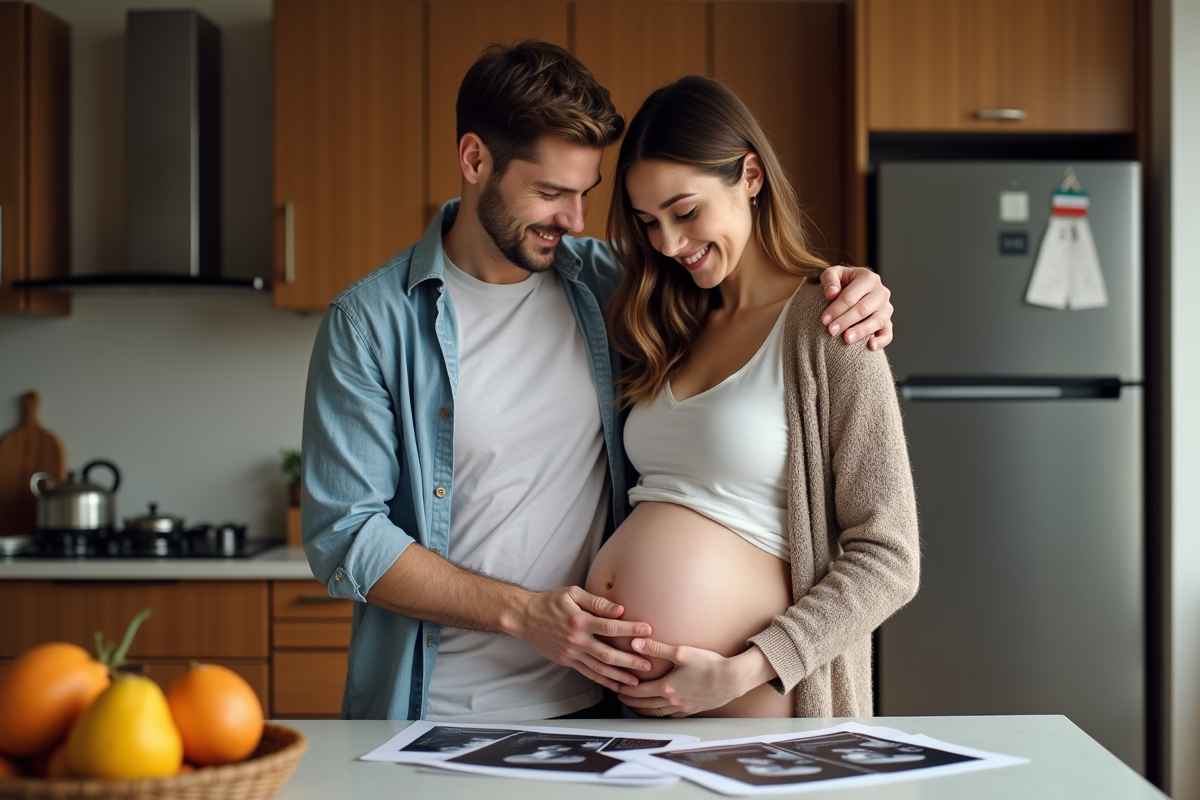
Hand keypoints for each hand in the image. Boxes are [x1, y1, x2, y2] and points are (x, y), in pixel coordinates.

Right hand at [510, 586, 654, 692]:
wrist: (525, 617)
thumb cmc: (550, 602)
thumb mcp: (572, 593)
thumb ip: (596, 602)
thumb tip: (619, 610)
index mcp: (580, 621)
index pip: (610, 627)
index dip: (630, 629)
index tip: (647, 630)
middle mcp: (577, 640)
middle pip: (608, 654)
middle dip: (630, 660)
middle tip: (649, 665)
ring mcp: (572, 653)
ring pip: (599, 668)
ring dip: (619, 676)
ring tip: (637, 682)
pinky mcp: (568, 661)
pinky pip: (588, 674)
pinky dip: (603, 681)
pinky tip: (616, 685)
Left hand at [614, 639, 772, 716]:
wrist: (732, 680)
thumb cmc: (708, 664)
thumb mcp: (681, 652)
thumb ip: (657, 648)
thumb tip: (635, 643)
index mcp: (666, 688)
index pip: (639, 692)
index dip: (626, 690)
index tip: (617, 689)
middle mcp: (672, 701)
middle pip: (646, 705)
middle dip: (631, 702)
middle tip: (621, 698)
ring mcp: (683, 708)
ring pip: (657, 713)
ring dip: (644, 710)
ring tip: (636, 706)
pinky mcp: (694, 710)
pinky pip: (671, 716)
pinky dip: (660, 714)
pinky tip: (661, 710)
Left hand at [819, 266, 893, 349]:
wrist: (852, 291)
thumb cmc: (841, 283)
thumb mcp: (833, 274)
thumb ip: (829, 279)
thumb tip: (831, 293)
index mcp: (868, 278)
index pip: (851, 296)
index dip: (836, 308)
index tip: (824, 319)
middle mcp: (881, 292)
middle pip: (863, 309)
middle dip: (846, 321)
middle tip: (831, 331)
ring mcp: (886, 308)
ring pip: (876, 321)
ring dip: (860, 331)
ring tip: (846, 339)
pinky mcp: (888, 323)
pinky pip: (888, 333)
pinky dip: (881, 340)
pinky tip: (870, 346)